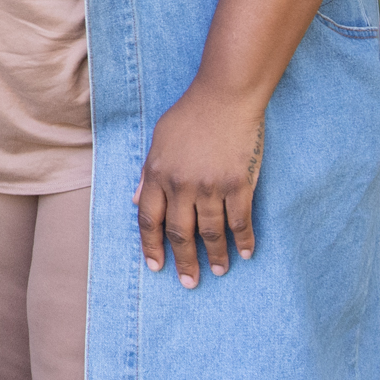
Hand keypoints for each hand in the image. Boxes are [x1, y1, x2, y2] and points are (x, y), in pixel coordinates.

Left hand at [135, 86, 266, 287]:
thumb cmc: (190, 115)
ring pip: (211, 232)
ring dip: (215, 256)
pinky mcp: (238, 184)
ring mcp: (211, 186)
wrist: (224, 97)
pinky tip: (245, 253)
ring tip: (218, 271)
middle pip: (179, 233)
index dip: (151, 246)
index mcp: (158, 174)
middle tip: (189, 282)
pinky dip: (243, 239)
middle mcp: (181, 185)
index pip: (149, 219)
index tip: (156, 266)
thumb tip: (134, 200)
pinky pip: (240, 220)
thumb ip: (147, 173)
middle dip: (183, 261)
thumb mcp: (158, 140)